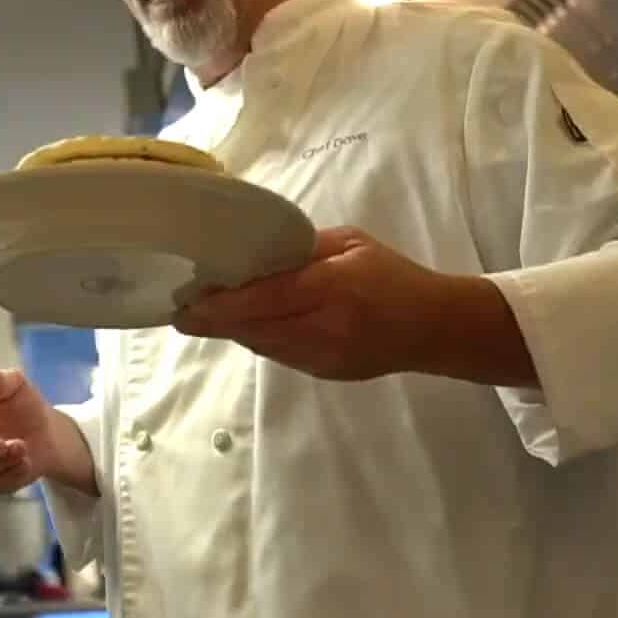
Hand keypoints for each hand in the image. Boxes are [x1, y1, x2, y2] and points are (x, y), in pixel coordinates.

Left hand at [171, 226, 537, 385]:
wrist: (436, 328)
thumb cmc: (394, 275)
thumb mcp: (352, 243)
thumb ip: (304, 248)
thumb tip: (255, 250)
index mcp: (333, 289)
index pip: (265, 299)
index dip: (221, 305)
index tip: (186, 303)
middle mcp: (325, 329)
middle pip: (255, 329)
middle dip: (214, 322)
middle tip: (181, 311)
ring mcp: (323, 358)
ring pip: (262, 345)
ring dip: (232, 331)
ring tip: (203, 316)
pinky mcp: (323, 373)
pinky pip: (279, 355)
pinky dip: (257, 339)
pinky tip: (244, 325)